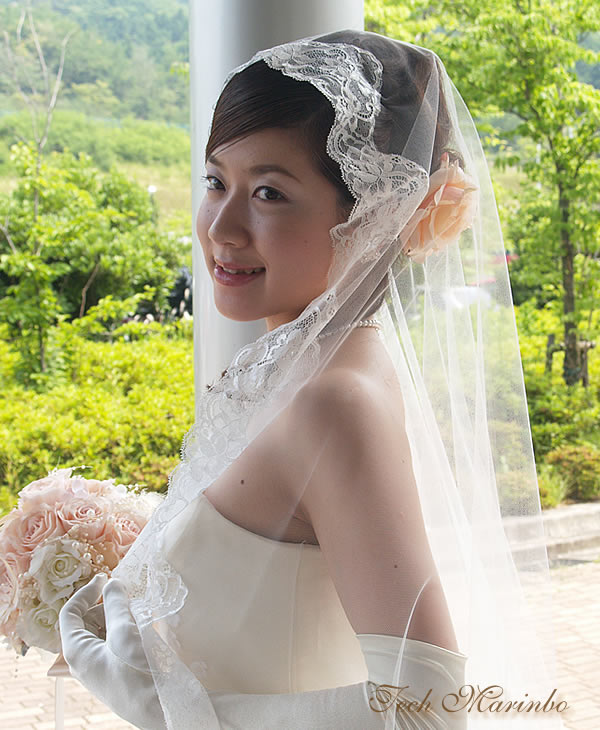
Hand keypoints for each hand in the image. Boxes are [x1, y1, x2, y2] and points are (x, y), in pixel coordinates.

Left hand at [58, 573, 166, 729]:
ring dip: (118, 617)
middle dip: (106, 606)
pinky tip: (144, 628)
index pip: (69, 614)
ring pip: (104, 632)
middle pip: (87, 621)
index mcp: (77, 652)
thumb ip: (116, 604)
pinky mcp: (118, 672)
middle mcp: (85, 661)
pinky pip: (116, 644)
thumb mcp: (124, 632)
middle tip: (128, 597)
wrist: (162, 709)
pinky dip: (127, 630)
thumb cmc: (137, 672)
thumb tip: (112, 583)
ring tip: (138, 612)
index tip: (105, 578)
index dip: (86, 592)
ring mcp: (102, 668)